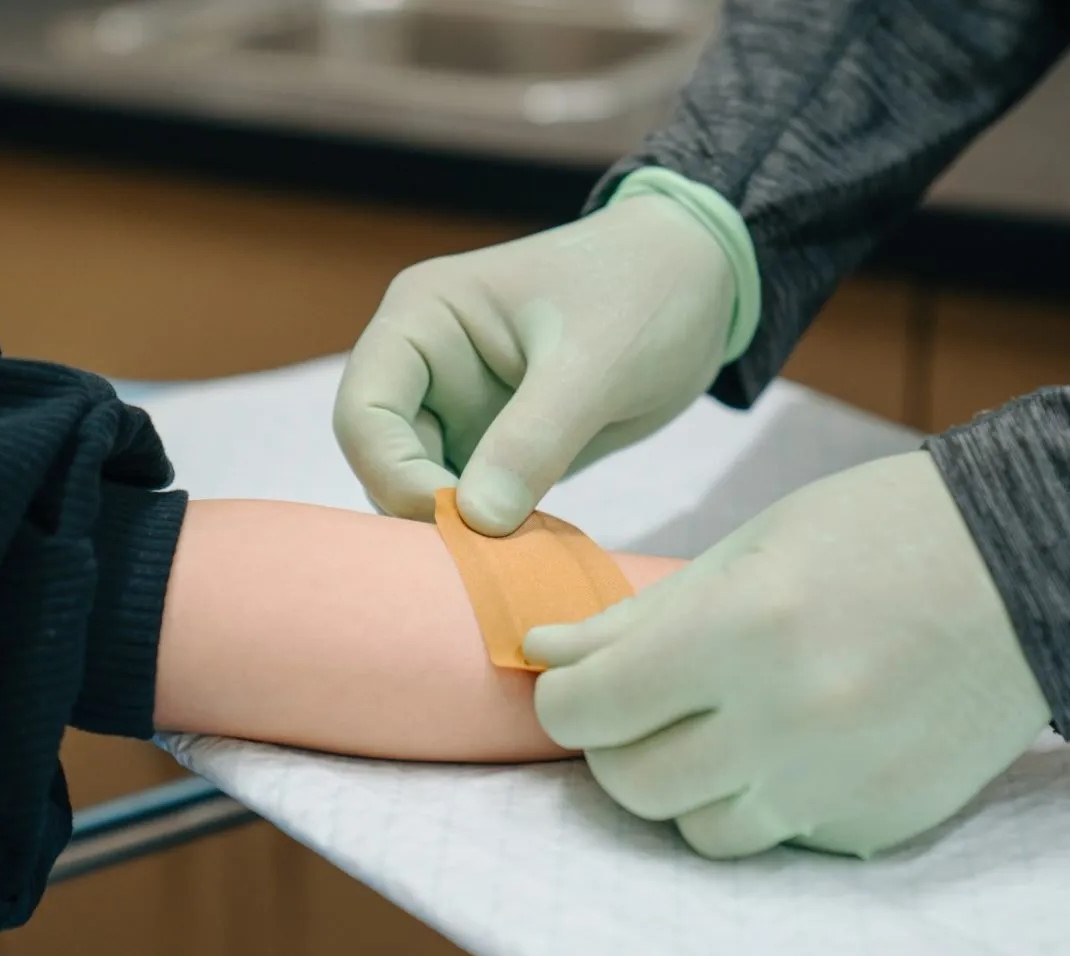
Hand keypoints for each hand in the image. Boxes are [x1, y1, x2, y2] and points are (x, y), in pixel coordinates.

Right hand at [334, 172, 752, 535]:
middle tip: (488, 561)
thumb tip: (476, 522)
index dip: (395, 476)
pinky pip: (473, 506)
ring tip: (516, 561)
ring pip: (422, 494)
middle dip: (427, 514)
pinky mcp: (496, 448)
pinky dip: (494, 536)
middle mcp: (424, 369)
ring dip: (461, 533)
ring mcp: (458, 411)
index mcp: (423, 321)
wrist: (705, 281)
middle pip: (383, 463)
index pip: (364, 414)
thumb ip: (534, 439)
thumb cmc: (646, 290)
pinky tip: (532, 554)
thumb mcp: (597, 362)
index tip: (459, 521)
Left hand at [526, 451, 1051, 858]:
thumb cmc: (878, 533)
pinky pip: (779, 838)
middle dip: (611, 745)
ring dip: (683, 785)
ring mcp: (838, 783)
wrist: (1033, 567)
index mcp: (742, 632)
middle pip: (633, 784)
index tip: (572, 684)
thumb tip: (544, 652)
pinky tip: (792, 743)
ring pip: (699, 830)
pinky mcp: (880, 821)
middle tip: (633, 705)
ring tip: (713, 727)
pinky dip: (762, 800)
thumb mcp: (747, 549)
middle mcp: (787, 722)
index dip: (564, 699)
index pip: (592, 709)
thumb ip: (637, 617)